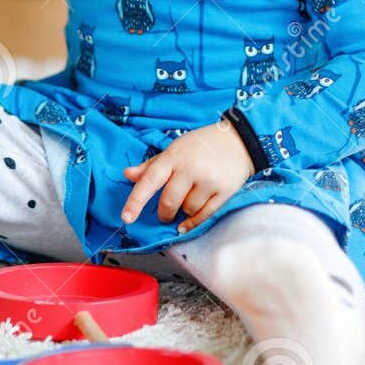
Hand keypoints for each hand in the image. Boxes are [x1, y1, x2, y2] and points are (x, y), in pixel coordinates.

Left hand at [121, 119, 253, 232]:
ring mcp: (208, 180)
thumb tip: (127, 175)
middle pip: (169, 202)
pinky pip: (204, 215)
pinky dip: (193, 222)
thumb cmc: (201, 146)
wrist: (238, 141)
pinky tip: (187, 223)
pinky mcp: (224, 191)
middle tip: (166, 212)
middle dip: (164, 213)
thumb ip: (150, 166)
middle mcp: (190, 169)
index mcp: (173, 157)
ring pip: (187, 210)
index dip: (136, 201)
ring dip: (184, 211)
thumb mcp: (174, 150)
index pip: (149, 181)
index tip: (126, 218)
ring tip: (190, 199)